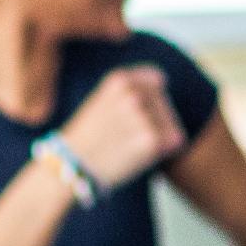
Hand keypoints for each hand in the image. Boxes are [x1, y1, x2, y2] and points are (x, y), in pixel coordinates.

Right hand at [57, 64, 185, 187]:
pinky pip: (174, 141)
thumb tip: (163, 82)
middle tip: (128, 137)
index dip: (151, 100)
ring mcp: (142, 116)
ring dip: (158, 137)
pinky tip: (138, 155)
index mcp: (119, 79)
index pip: (157, 80)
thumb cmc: (87, 137)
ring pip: (171, 124)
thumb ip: (131, 89)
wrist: (70, 165)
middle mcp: (132, 93)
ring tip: (129, 146)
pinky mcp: (151, 140)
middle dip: (155, 120)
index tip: (134, 115)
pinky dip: (163, 151)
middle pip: (165, 103)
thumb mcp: (104, 99)